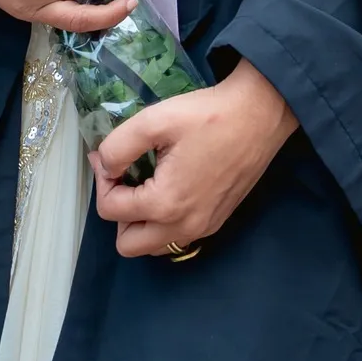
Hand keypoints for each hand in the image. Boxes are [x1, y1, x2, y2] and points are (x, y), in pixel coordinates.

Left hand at [91, 58, 297, 257]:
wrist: (259, 114)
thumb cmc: (208, 115)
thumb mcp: (154, 120)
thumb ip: (118, 146)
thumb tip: (105, 165)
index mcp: (165, 204)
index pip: (109, 210)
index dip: (102, 180)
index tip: (110, 156)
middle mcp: (184, 227)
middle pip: (127, 244)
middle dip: (118, 210)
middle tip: (126, 176)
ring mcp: (203, 227)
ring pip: (153, 246)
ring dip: (140, 221)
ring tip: (146, 183)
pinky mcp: (217, 221)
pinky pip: (177, 237)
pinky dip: (163, 222)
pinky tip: (169, 187)